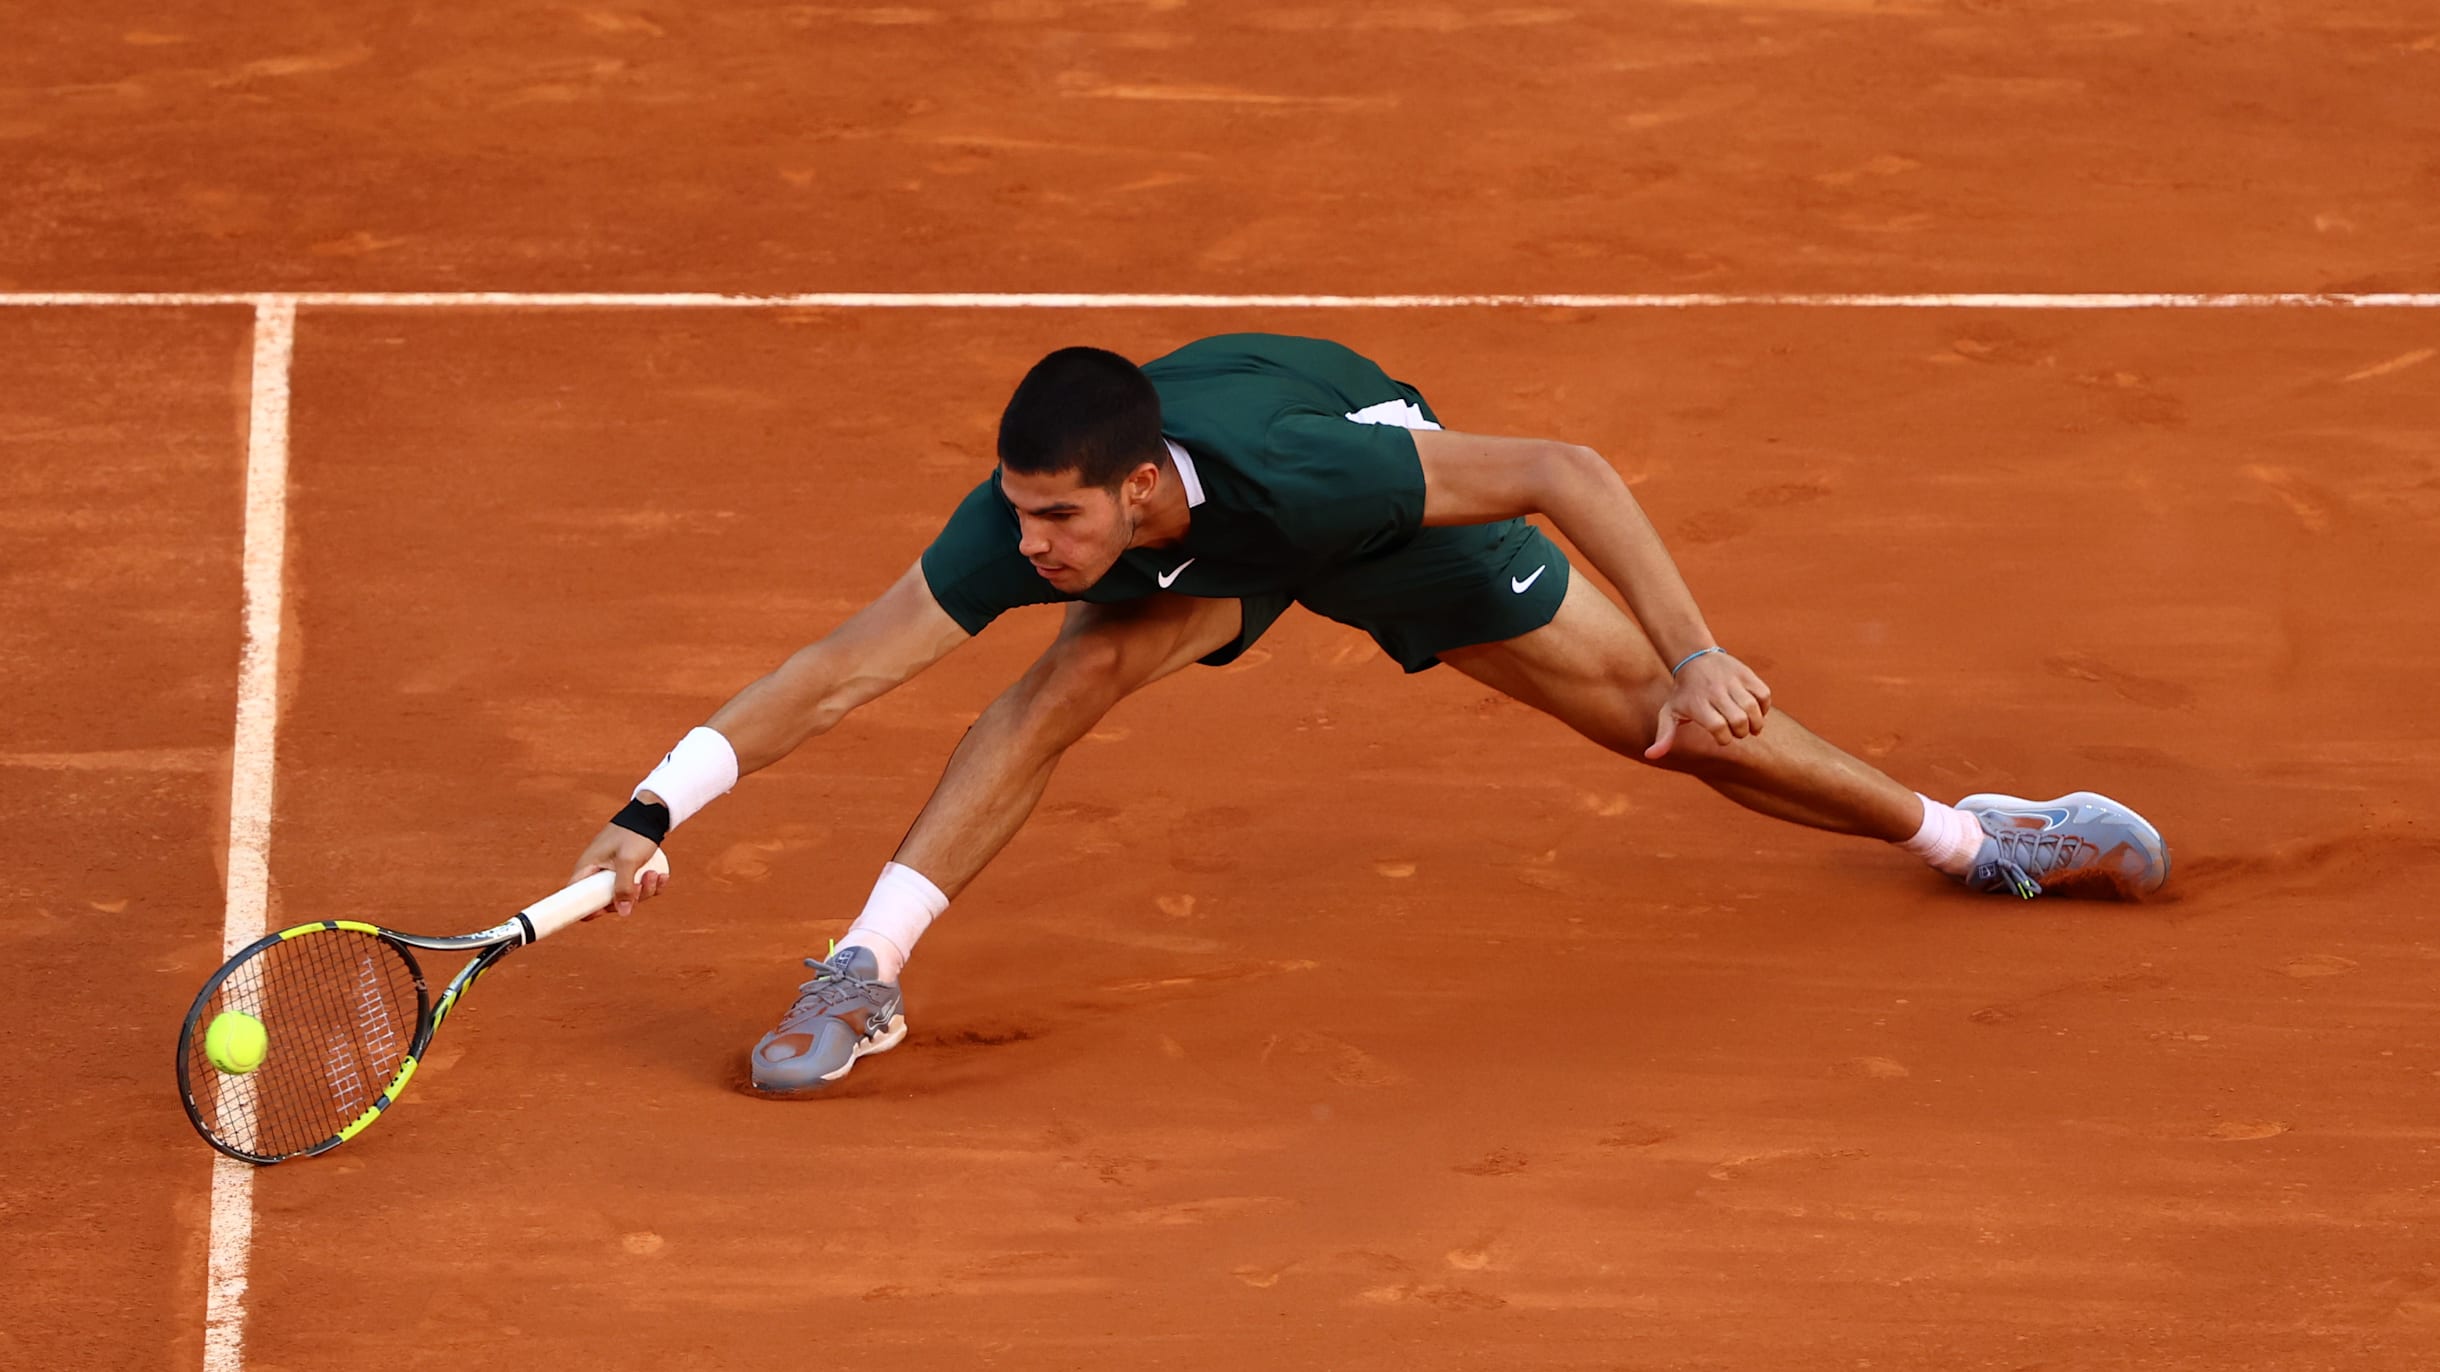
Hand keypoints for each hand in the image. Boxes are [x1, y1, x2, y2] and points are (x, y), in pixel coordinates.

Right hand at [568, 823, 668, 916]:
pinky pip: (638, 887)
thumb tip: (622, 913)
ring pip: (627, 895)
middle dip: (630, 897)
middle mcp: (597, 873)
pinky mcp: (629, 872)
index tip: (608, 909)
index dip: (590, 910)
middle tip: (641, 883)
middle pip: (608, 902)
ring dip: (645, 890)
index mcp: (587, 869)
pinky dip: (652, 885)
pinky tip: (662, 876)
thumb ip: (624, 887)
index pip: (576, 899)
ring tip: (655, 874)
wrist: (650, 814)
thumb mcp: (628, 861)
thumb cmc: (634, 834)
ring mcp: (614, 873)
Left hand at [1643, 652, 1772, 760]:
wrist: (1693, 658)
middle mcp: (1715, 691)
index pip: (1718, 727)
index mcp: (1697, 703)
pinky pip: (1763, 693)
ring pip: (1752, 707)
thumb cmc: (1683, 694)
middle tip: (1737, 732)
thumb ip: (1664, 736)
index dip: (1724, 739)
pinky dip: (1765, 707)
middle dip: (1741, 733)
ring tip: (1751, 727)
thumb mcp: (1668, 713)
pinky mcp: (1746, 673)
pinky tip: (1757, 711)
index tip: (1721, 738)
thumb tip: (1650, 756)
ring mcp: (1732, 681)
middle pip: (1738, 719)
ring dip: (1756, 723)